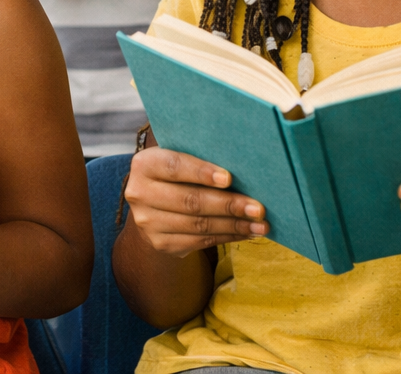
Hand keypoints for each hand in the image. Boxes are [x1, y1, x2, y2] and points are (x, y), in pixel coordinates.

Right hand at [122, 148, 266, 256]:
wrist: (153, 206)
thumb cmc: (177, 174)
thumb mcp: (178, 158)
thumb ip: (199, 157)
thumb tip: (244, 164)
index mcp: (144, 164)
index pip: (174, 166)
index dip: (201, 172)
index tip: (229, 178)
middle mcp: (140, 193)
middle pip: (189, 200)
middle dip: (228, 204)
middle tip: (258, 208)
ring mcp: (148, 222)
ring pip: (198, 224)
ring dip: (234, 225)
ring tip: (260, 224)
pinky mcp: (160, 243)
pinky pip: (200, 241)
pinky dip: (227, 236)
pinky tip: (246, 232)